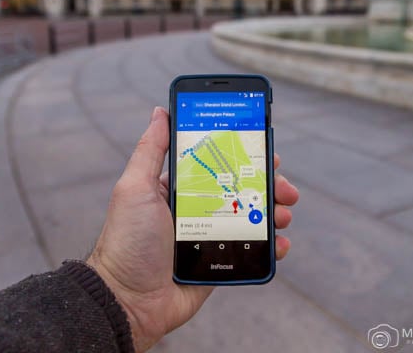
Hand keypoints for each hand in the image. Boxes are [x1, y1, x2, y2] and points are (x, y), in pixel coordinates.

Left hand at [88, 106, 298, 351]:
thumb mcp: (134, 187)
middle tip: (284, 186)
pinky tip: (280, 243)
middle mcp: (199, 206)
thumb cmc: (127, 239)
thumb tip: (159, 111)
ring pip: (253, 215)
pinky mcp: (220, 260)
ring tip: (283, 214)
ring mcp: (212, 233)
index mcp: (181, 186)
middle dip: (268, 183)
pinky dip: (271, 245)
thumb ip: (150, 149)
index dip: (243, 154)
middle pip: (242, 187)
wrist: (128, 301)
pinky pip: (253, 249)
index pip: (219, 162)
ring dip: (274, 211)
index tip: (264, 148)